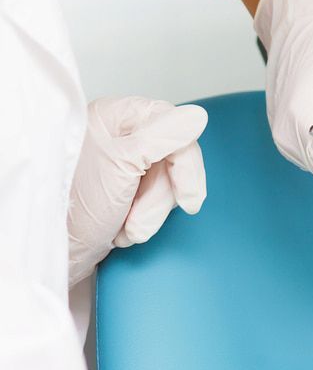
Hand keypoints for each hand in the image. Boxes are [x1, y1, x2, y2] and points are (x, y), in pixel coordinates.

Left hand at [67, 97, 207, 287]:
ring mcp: (125, 163)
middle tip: (139, 219)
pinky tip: (125, 227)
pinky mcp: (128, 188)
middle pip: (175, 159)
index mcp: (116, 116)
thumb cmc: (74, 209)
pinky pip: (159, 200)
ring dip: (151, 214)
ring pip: (169, 183)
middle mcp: (121, 135)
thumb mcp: (122, 165)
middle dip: (161, 198)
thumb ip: (163, 137)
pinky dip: (146, 219)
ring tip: (126, 227)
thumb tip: (196, 117)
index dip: (185, 165)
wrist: (58, 252)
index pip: (176, 127)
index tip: (187, 197)